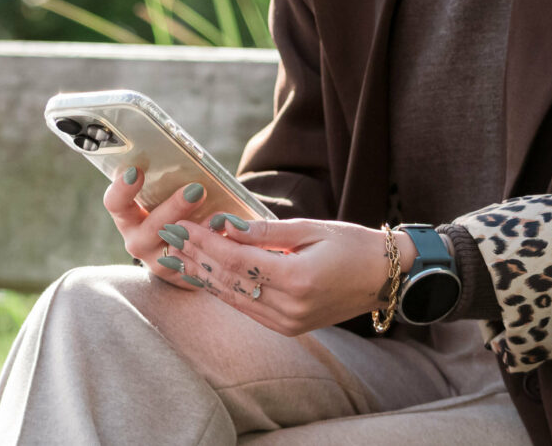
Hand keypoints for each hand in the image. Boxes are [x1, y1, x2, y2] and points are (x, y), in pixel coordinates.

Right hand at [101, 167, 220, 287]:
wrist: (181, 249)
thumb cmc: (172, 209)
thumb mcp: (162, 195)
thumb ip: (166, 182)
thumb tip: (186, 162)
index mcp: (128, 217)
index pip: (115, 203)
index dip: (122, 188)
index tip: (137, 171)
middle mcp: (138, 242)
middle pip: (150, 228)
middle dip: (174, 208)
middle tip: (197, 189)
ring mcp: (159, 262)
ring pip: (177, 249)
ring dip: (200, 231)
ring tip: (220, 216)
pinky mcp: (182, 276)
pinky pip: (199, 263)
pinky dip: (214, 247)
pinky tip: (230, 233)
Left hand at [164, 216, 415, 335]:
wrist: (385, 279)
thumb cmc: (353, 245)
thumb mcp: (311, 229)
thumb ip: (266, 231)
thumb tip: (225, 225)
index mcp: (296, 279)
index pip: (235, 260)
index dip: (203, 242)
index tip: (180, 224)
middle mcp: (289, 307)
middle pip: (228, 281)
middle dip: (194, 258)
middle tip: (166, 237)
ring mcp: (288, 322)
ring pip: (233, 297)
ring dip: (202, 275)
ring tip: (175, 255)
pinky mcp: (289, 327)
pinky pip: (247, 308)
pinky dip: (223, 289)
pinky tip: (204, 275)